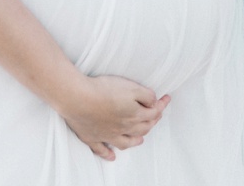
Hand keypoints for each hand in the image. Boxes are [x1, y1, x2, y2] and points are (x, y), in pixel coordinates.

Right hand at [54, 71, 170, 159]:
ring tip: (141, 140)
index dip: (161, 105)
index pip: (153, 112)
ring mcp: (108, 135)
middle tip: (155, 116)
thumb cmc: (103, 90)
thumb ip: (145, 95)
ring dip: (136, 141)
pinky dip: (108, 154)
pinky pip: (102, 150)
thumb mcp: (130, 86)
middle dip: (151, 122)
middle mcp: (123, 128)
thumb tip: (154, 103)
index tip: (167, 98)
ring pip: (126, 142)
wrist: (77, 98)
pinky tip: (112, 157)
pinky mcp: (92, 137)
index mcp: (134, 115)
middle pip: (142, 129)